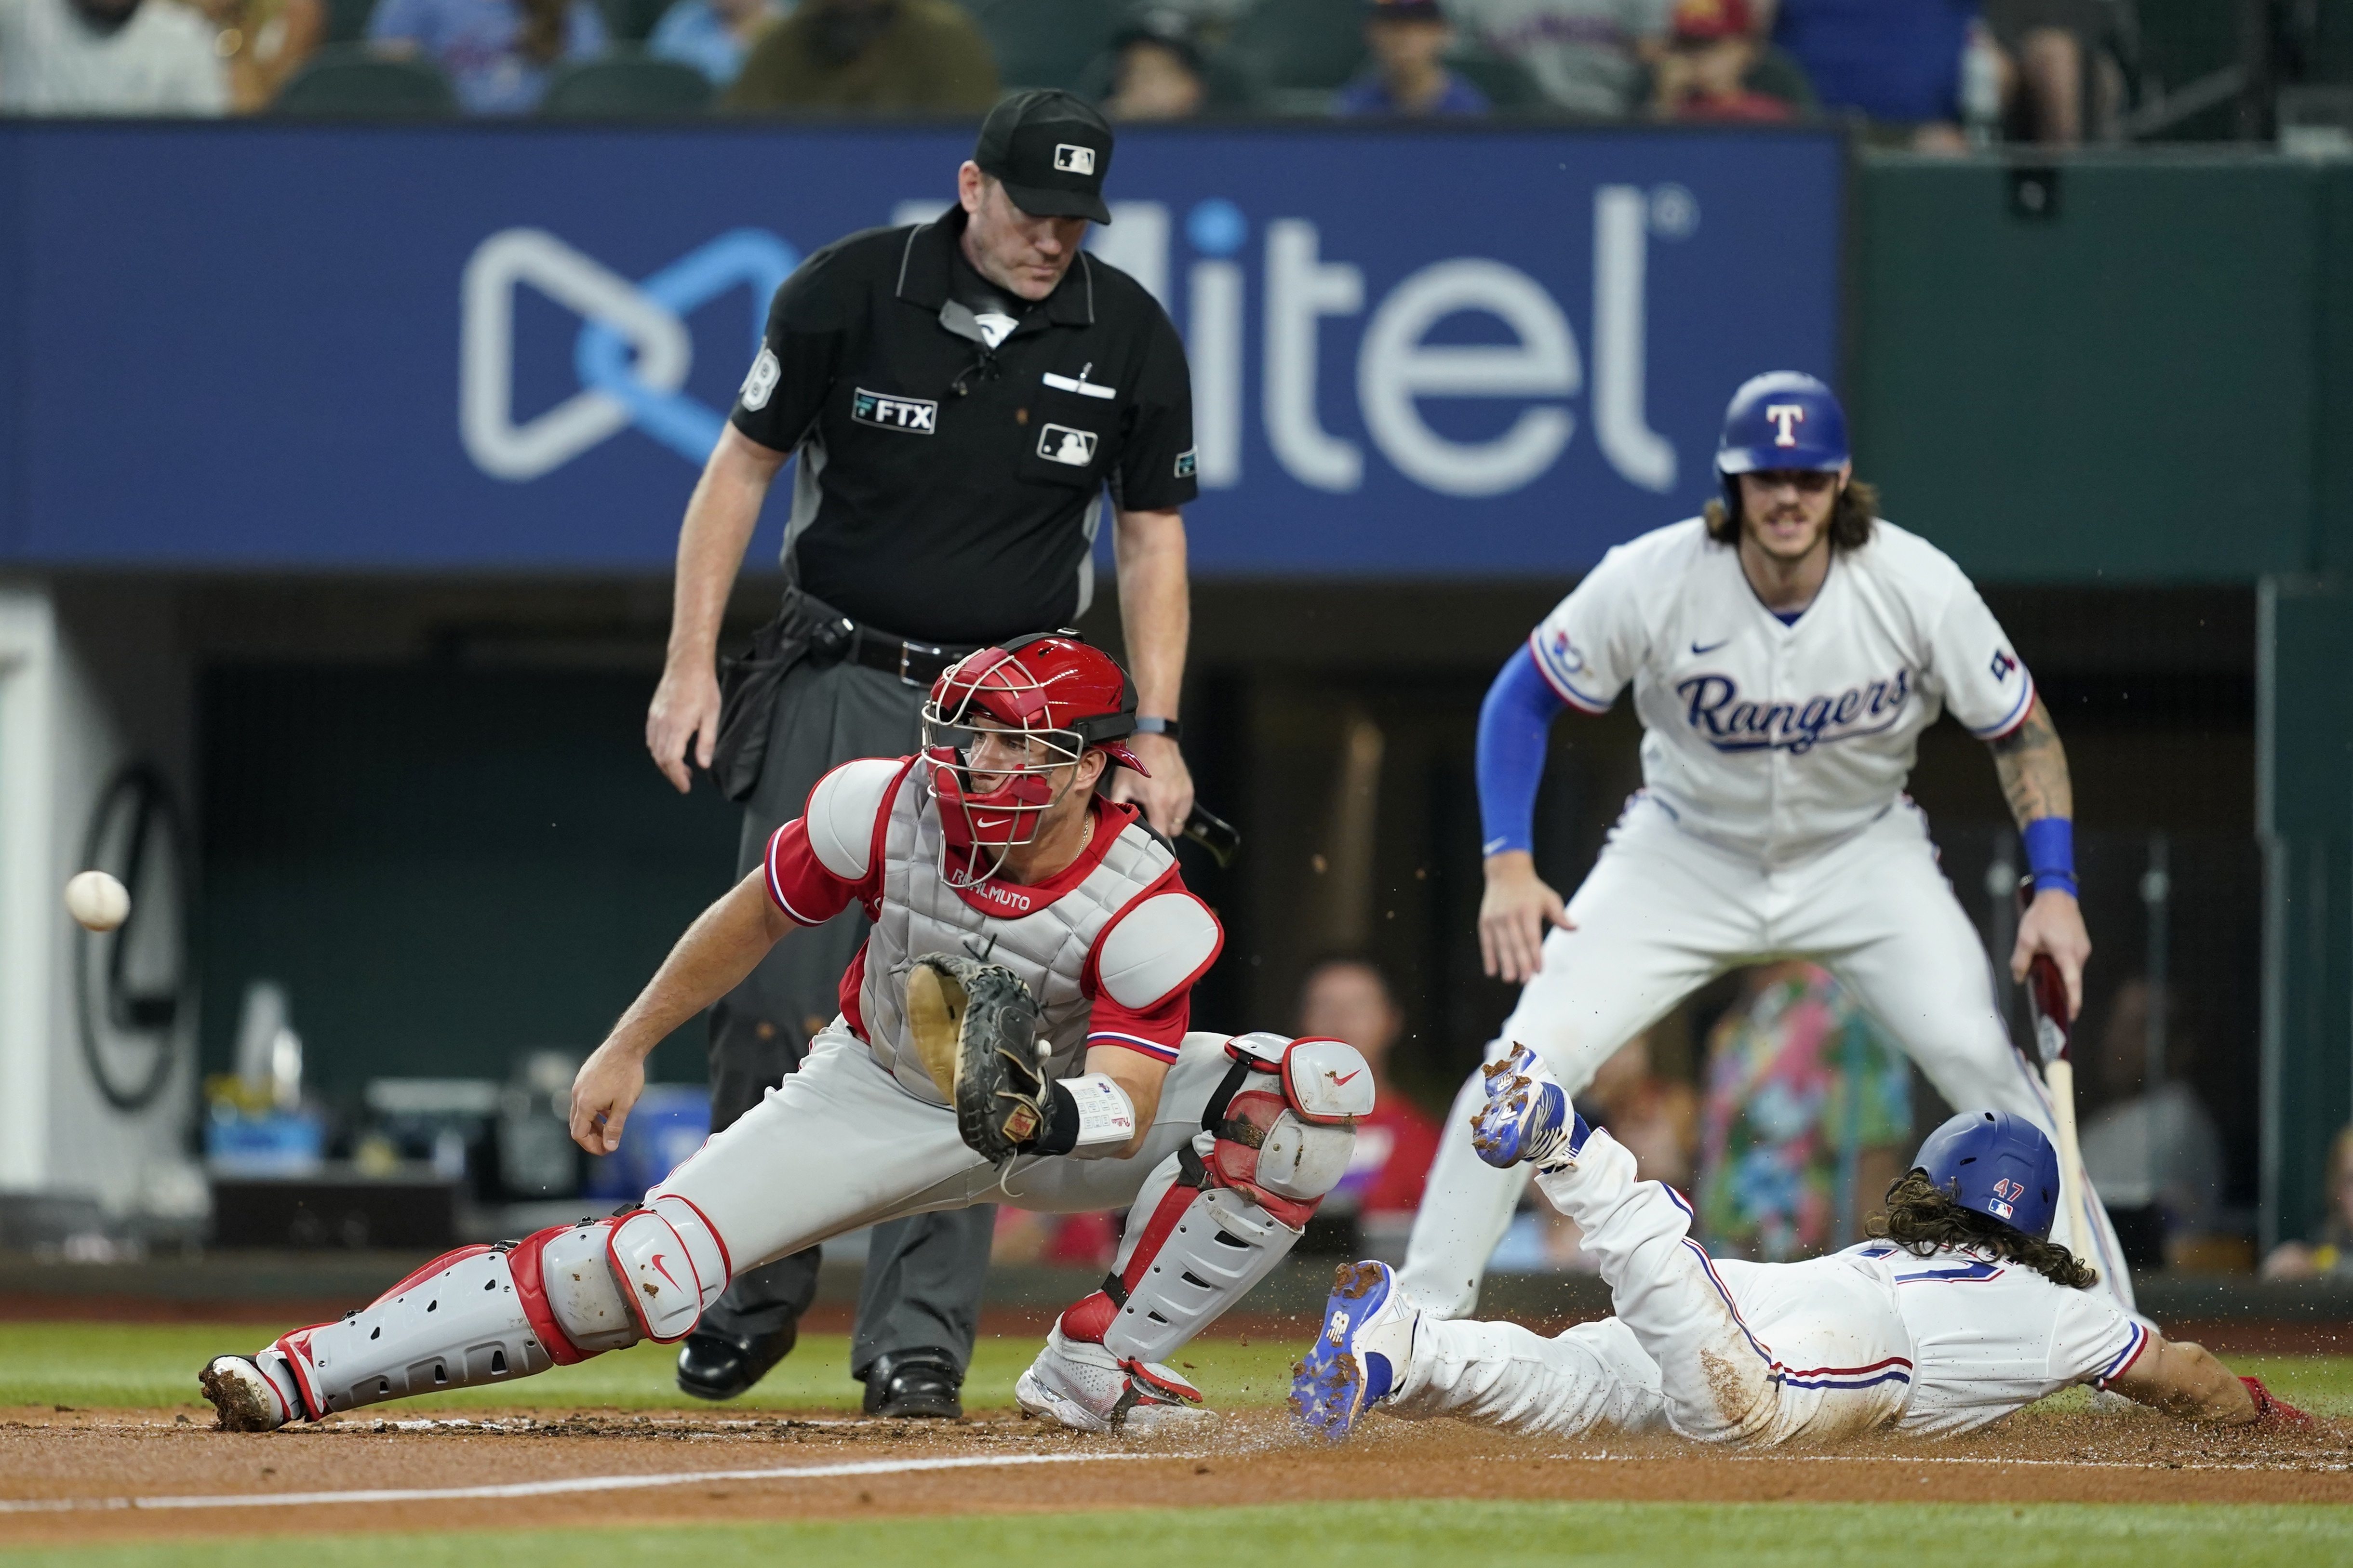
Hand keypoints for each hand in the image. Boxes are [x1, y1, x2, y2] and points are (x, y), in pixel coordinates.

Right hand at [568, 1040, 647, 1155]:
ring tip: (611, 1126)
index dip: (591, 1146)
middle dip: (592, 1137)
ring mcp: (579, 1084)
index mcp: (585, 1104)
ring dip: (593, 1123)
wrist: (625, 1045)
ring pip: (581, 1111)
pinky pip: (584, 1098)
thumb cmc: (627, 1074)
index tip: (607, 1150)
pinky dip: (594, 1109)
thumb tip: (609, 1147)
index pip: (579, 1134)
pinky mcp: (584, 1076)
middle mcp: (577, 1094)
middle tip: (609, 1142)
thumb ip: (615, 1127)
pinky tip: (610, 1107)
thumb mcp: (624, 1105)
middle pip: (577, 1124)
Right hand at [646, 656, 721, 794]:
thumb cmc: (703, 687)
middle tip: (685, 781)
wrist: (687, 663)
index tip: (685, 787)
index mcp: (677, 726)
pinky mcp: (653, 713)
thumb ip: (707, 741)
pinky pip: (651, 738)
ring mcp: (655, 718)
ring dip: (666, 763)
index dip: (677, 777)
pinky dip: (659, 750)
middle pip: (661, 758)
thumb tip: (703, 765)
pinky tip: (672, 750)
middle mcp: (662, 724)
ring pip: (654, 749)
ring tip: (682, 768)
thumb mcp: (712, 714)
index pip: (671, 760)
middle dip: (672, 774)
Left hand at [1106, 730, 1193, 837]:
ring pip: (1180, 822)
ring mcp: (1186, 796)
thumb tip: (1115, 824)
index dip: (1153, 841)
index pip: (1162, 835)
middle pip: (1172, 831)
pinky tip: (1165, 801)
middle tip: (1149, 823)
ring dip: (1169, 821)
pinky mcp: (1190, 789)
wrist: (1155, 738)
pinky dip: (1176, 811)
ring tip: (1157, 811)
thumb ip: (1118, 806)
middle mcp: (1176, 803)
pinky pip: (1184, 810)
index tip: (1145, 841)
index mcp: (1159, 803)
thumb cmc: (1136, 762)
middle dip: (1161, 831)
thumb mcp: (1121, 785)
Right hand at [1479, 852, 1572, 983]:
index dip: (1535, 955)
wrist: (1506, 873)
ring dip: (1505, 963)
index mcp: (1528, 911)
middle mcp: (1510, 915)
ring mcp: (1496, 918)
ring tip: (1509, 979)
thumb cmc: (1533, 889)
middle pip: (1516, 944)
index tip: (1538, 970)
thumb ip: (1560, 915)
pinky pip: (1487, 942)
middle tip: (1524, 981)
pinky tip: (1492, 972)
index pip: (1532, 937)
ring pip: (1501, 945)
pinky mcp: (1485, 921)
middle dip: (1521, 963)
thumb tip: (1575, 928)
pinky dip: (1488, 957)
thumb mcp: (1549, 898)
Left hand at [2010, 887, 2090, 1019]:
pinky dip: (2062, 964)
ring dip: (2060, 973)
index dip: (2073, 1001)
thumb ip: (2021, 961)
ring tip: (2043, 968)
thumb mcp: (2025, 938)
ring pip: (2071, 969)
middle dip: (2061, 988)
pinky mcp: (2082, 944)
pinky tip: (2049, 957)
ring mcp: (2084, 948)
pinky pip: (2072, 960)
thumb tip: (2019, 979)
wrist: (2057, 894)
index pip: (2073, 984)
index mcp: (2067, 954)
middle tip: (2047, 995)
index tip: (2072, 1015)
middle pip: (2071, 978)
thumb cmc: (2042, 915)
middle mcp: (2080, 953)